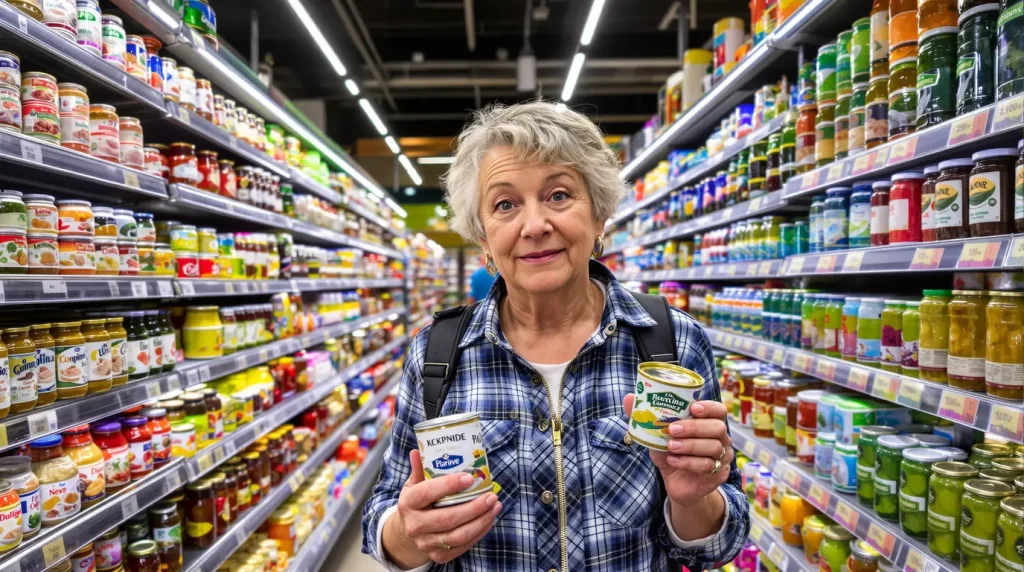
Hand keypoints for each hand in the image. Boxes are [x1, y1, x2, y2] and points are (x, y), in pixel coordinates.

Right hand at [385, 449, 501, 566]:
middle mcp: (415, 525)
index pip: (427, 493)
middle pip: (447, 519)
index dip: (448, 485)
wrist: (407, 534)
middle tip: (491, 495)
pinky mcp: (438, 555)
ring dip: (480, 521)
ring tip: (495, 506)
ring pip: (458, 536)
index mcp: (408, 503)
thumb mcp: (414, 485)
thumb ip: (419, 469)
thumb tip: (417, 450)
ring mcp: (426, 543)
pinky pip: (463, 546)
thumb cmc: (416, 503)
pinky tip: (489, 519)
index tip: (469, 477)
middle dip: (473, 507)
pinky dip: (479, 532)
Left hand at [623, 395, 733, 507]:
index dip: (708, 407)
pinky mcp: (718, 474)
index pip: (718, 410)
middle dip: (694, 427)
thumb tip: (628, 398)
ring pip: (713, 446)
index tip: (693, 408)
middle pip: (717, 427)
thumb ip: (646, 416)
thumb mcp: (657, 435)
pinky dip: (688, 462)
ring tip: (671, 446)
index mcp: (709, 422)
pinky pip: (707, 466)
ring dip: (690, 445)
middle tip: (672, 429)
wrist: (676, 483)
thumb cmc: (670, 452)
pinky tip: (673, 460)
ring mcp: (722, 456)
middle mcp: (720, 438)